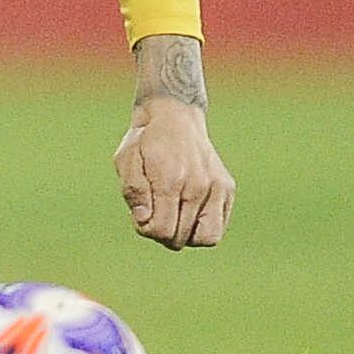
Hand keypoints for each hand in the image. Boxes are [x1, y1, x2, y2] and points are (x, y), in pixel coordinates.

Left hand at [115, 99, 233, 249]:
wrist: (174, 114)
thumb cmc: (145, 140)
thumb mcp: (126, 160)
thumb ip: (133, 192)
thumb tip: (144, 220)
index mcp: (170, 179)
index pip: (161, 230)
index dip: (146, 229)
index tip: (141, 214)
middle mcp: (199, 185)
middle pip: (181, 238)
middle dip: (162, 233)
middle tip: (154, 211)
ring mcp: (217, 187)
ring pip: (207, 239)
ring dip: (185, 235)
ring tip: (173, 216)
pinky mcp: (227, 188)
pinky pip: (218, 227)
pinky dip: (202, 227)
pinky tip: (188, 211)